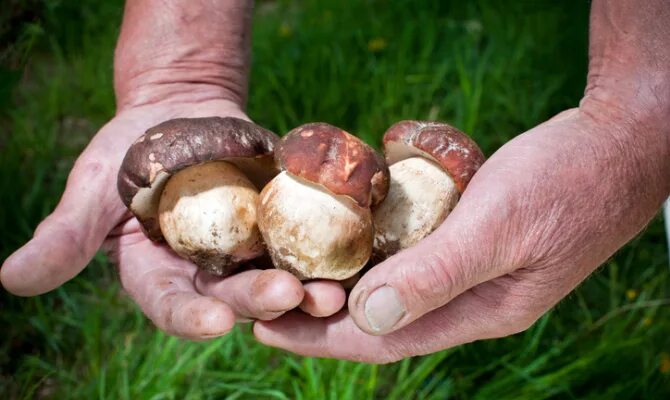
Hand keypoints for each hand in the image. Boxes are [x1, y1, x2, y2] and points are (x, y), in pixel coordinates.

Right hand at [0, 98, 344, 337]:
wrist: (180, 112)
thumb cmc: (128, 150)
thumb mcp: (93, 190)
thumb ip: (65, 237)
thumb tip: (10, 280)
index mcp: (161, 276)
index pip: (175, 305)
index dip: (193, 315)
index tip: (214, 320)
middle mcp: (209, 273)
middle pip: (236, 297)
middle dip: (260, 301)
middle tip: (289, 295)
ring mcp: (250, 250)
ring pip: (278, 277)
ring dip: (307, 289)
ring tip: (331, 291)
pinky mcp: (282, 222)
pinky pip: (307, 239)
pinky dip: (328, 248)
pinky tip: (351, 254)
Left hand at [253, 104, 669, 361]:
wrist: (616, 144)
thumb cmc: (567, 181)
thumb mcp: (502, 224)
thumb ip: (439, 273)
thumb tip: (367, 317)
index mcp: (481, 311)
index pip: (386, 340)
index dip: (321, 338)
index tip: (265, 328)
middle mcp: (470, 299)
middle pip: (381, 319)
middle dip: (320, 316)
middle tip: (261, 301)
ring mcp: (471, 269)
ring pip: (393, 288)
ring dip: (342, 285)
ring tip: (289, 274)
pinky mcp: (470, 238)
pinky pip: (409, 256)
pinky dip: (373, 253)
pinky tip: (345, 239)